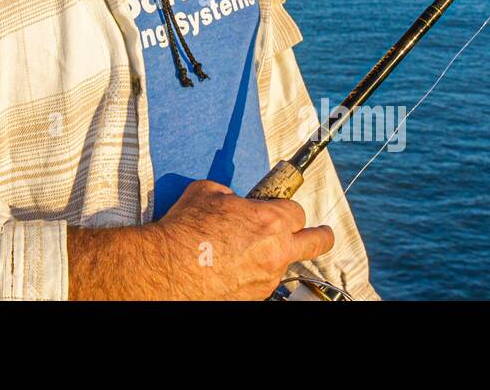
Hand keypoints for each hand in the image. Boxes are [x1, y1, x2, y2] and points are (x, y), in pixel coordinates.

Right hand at [150, 179, 334, 299]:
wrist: (168, 268)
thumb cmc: (185, 230)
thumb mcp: (208, 192)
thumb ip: (231, 195)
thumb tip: (233, 200)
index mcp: (271, 221)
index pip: (298, 210)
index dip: (286, 207)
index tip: (281, 208)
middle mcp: (277, 252)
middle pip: (317, 242)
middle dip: (321, 235)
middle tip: (321, 232)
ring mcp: (267, 278)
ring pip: (285, 263)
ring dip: (275, 256)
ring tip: (250, 252)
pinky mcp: (254, 297)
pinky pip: (263, 281)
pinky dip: (253, 273)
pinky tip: (232, 267)